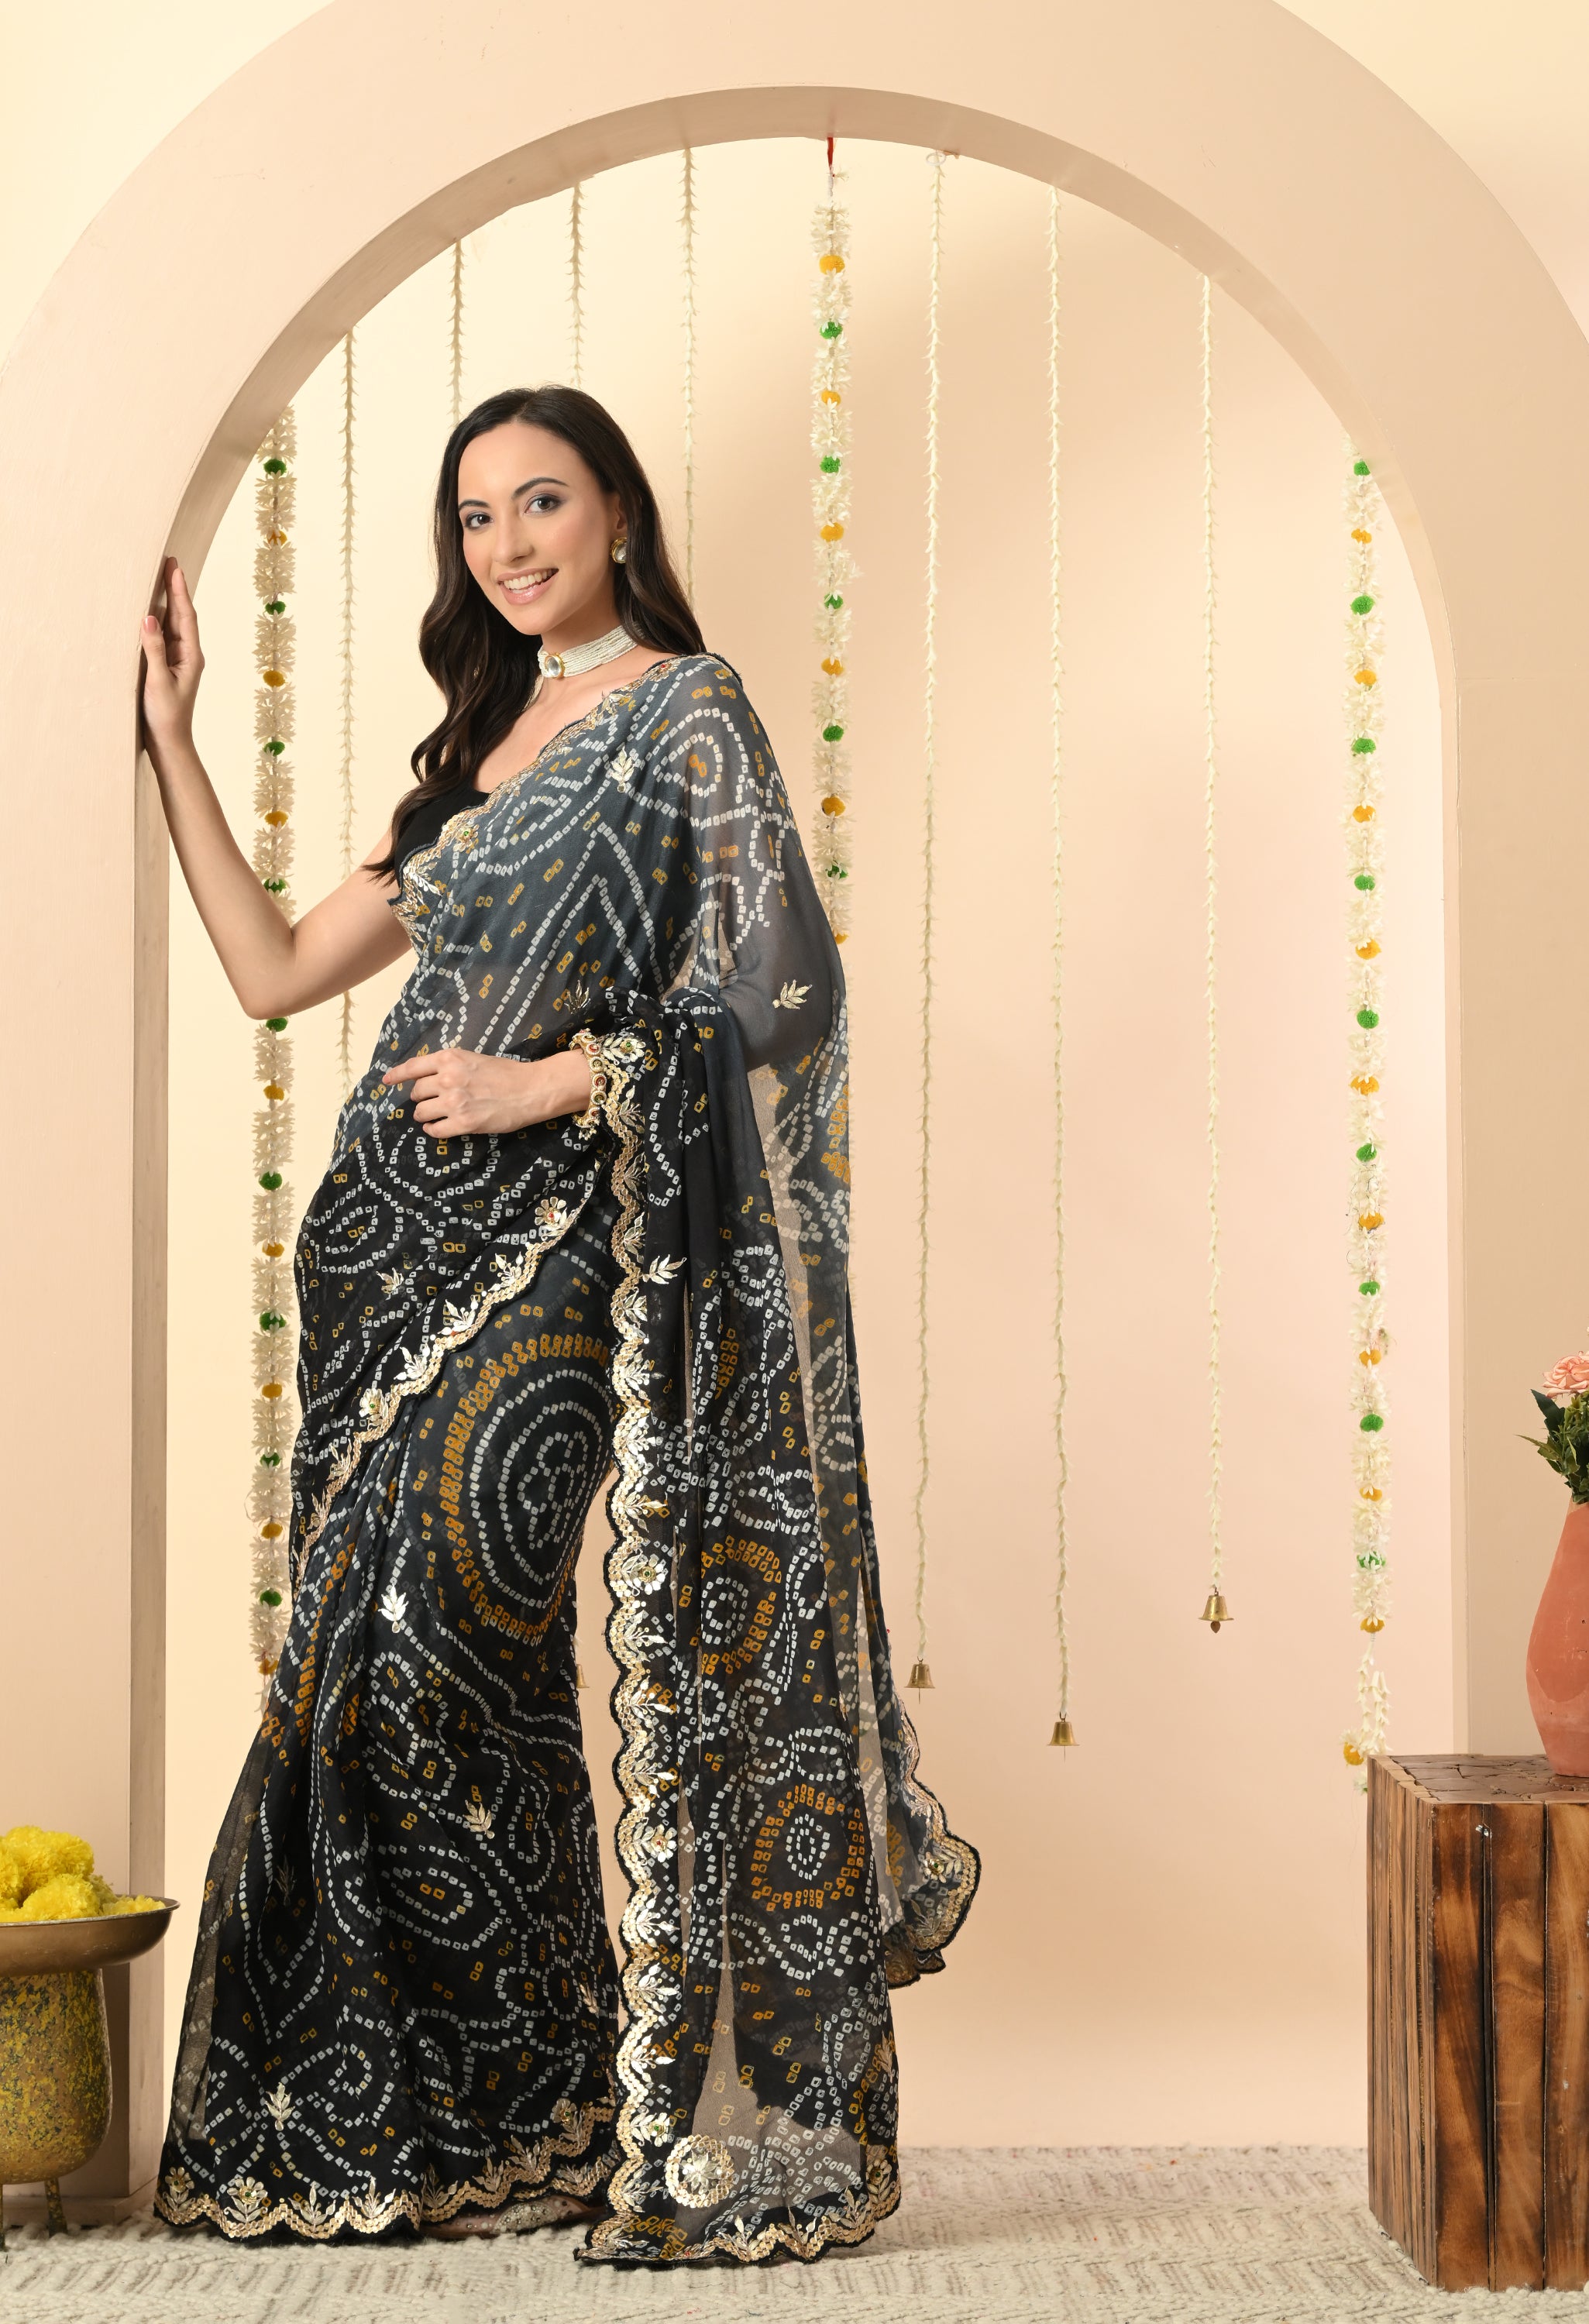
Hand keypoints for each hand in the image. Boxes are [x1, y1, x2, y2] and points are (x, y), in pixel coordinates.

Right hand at [139, 558, 203, 765]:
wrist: (169, 743)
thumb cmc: (166, 716)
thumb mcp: (158, 681)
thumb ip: (154, 650)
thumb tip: (149, 618)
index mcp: (191, 656)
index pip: (186, 616)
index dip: (179, 590)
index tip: (175, 566)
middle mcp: (187, 655)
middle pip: (181, 615)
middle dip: (175, 589)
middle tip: (169, 562)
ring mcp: (177, 661)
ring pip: (173, 625)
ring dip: (167, 601)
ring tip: (161, 577)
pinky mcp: (167, 668)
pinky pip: (163, 638)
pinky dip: (157, 621)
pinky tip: (151, 611)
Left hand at [382, 1045, 592, 1137]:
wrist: (530, 1089)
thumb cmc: (507, 1073)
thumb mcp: (474, 1059)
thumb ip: (451, 1066)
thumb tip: (431, 1079)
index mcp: (449, 1059)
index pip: (413, 1067)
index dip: (397, 1075)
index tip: (386, 1080)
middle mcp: (447, 1078)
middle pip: (416, 1092)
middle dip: (420, 1098)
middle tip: (429, 1101)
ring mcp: (454, 1102)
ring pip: (421, 1112)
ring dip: (424, 1115)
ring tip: (433, 1116)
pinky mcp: (463, 1122)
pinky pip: (435, 1130)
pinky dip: (433, 1130)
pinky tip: (438, 1128)